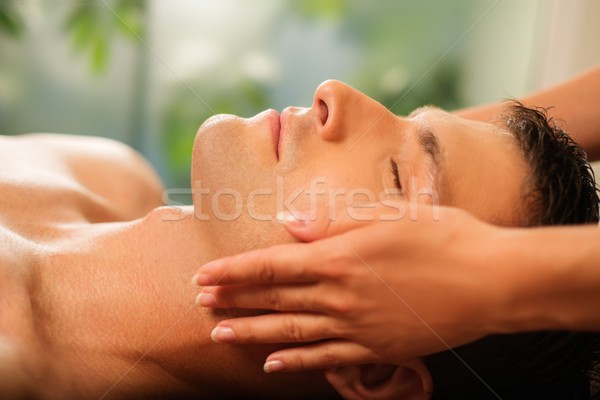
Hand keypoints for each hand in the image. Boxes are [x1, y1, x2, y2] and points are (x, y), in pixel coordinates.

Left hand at [194, 202, 511, 371]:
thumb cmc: (444, 237)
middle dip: (234, 302)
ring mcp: (358, 326)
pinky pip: (328, 358)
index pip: (273, 266)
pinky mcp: (377, 347)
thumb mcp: (389, 216)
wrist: (492, 280)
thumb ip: (335, 221)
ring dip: (254, 334)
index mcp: (341, 257)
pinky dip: (298, 361)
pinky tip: (274, 364)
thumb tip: (289, 224)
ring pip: (292, 332)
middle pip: (275, 301)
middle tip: (200, 304)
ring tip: (222, 335)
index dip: (235, 273)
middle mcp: (342, 295)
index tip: (205, 276)